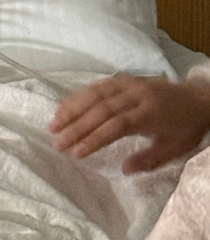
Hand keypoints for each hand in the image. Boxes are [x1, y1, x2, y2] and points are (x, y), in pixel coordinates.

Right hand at [48, 75, 209, 173]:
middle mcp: (136, 95)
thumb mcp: (175, 148)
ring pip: (95, 94)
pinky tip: (64, 108)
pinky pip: (97, 85)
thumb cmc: (184, 127)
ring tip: (53, 125)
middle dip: (77, 127)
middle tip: (58, 142)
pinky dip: (79, 96)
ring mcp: (128, 84)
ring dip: (72, 109)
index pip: (116, 126)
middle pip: (100, 110)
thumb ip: (149, 159)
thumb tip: (125, 170)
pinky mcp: (123, 79)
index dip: (95, 139)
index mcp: (150, 113)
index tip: (76, 152)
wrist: (198, 98)